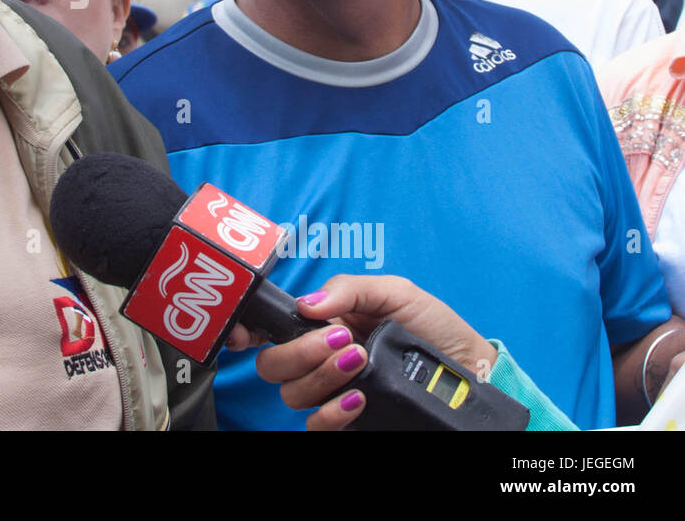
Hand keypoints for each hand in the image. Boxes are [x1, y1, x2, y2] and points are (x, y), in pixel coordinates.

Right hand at [241, 275, 498, 429]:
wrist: (471, 370)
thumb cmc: (434, 328)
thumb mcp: (396, 292)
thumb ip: (348, 290)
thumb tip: (306, 305)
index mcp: (323, 326)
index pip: (271, 331)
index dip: (248, 331)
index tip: (248, 332)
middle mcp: (320, 362)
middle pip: (273, 366)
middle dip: (299, 352)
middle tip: (342, 341)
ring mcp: (333, 395)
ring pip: (292, 395)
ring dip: (321, 376)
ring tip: (360, 361)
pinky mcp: (350, 423)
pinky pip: (315, 428)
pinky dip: (330, 414)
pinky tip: (358, 398)